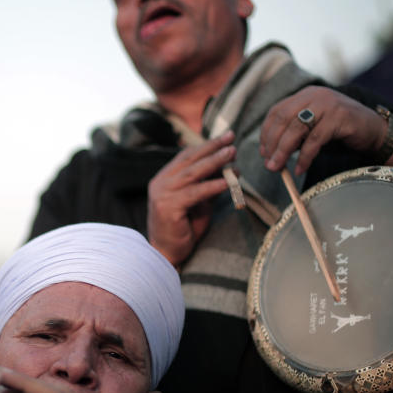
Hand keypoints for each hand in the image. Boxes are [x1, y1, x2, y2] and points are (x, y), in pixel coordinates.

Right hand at [147, 131, 234, 267]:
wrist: (165, 254)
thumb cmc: (182, 230)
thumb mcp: (197, 203)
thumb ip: (207, 186)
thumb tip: (228, 169)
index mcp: (164, 179)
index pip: (186, 156)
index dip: (206, 146)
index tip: (225, 139)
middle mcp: (160, 183)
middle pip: (189, 159)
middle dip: (212, 147)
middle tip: (231, 138)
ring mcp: (162, 194)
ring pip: (193, 172)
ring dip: (214, 161)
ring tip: (231, 154)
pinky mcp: (168, 207)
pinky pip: (195, 192)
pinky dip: (213, 186)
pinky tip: (228, 182)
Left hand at [260, 87, 391, 175]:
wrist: (374, 129)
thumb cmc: (340, 130)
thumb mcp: (313, 128)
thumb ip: (294, 134)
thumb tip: (269, 153)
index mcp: (305, 95)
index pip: (277, 111)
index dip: (266, 132)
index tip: (263, 152)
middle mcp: (315, 95)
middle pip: (283, 119)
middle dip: (272, 143)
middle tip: (268, 164)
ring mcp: (328, 104)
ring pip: (296, 129)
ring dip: (283, 151)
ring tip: (277, 168)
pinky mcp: (339, 117)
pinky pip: (315, 140)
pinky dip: (304, 157)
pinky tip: (300, 169)